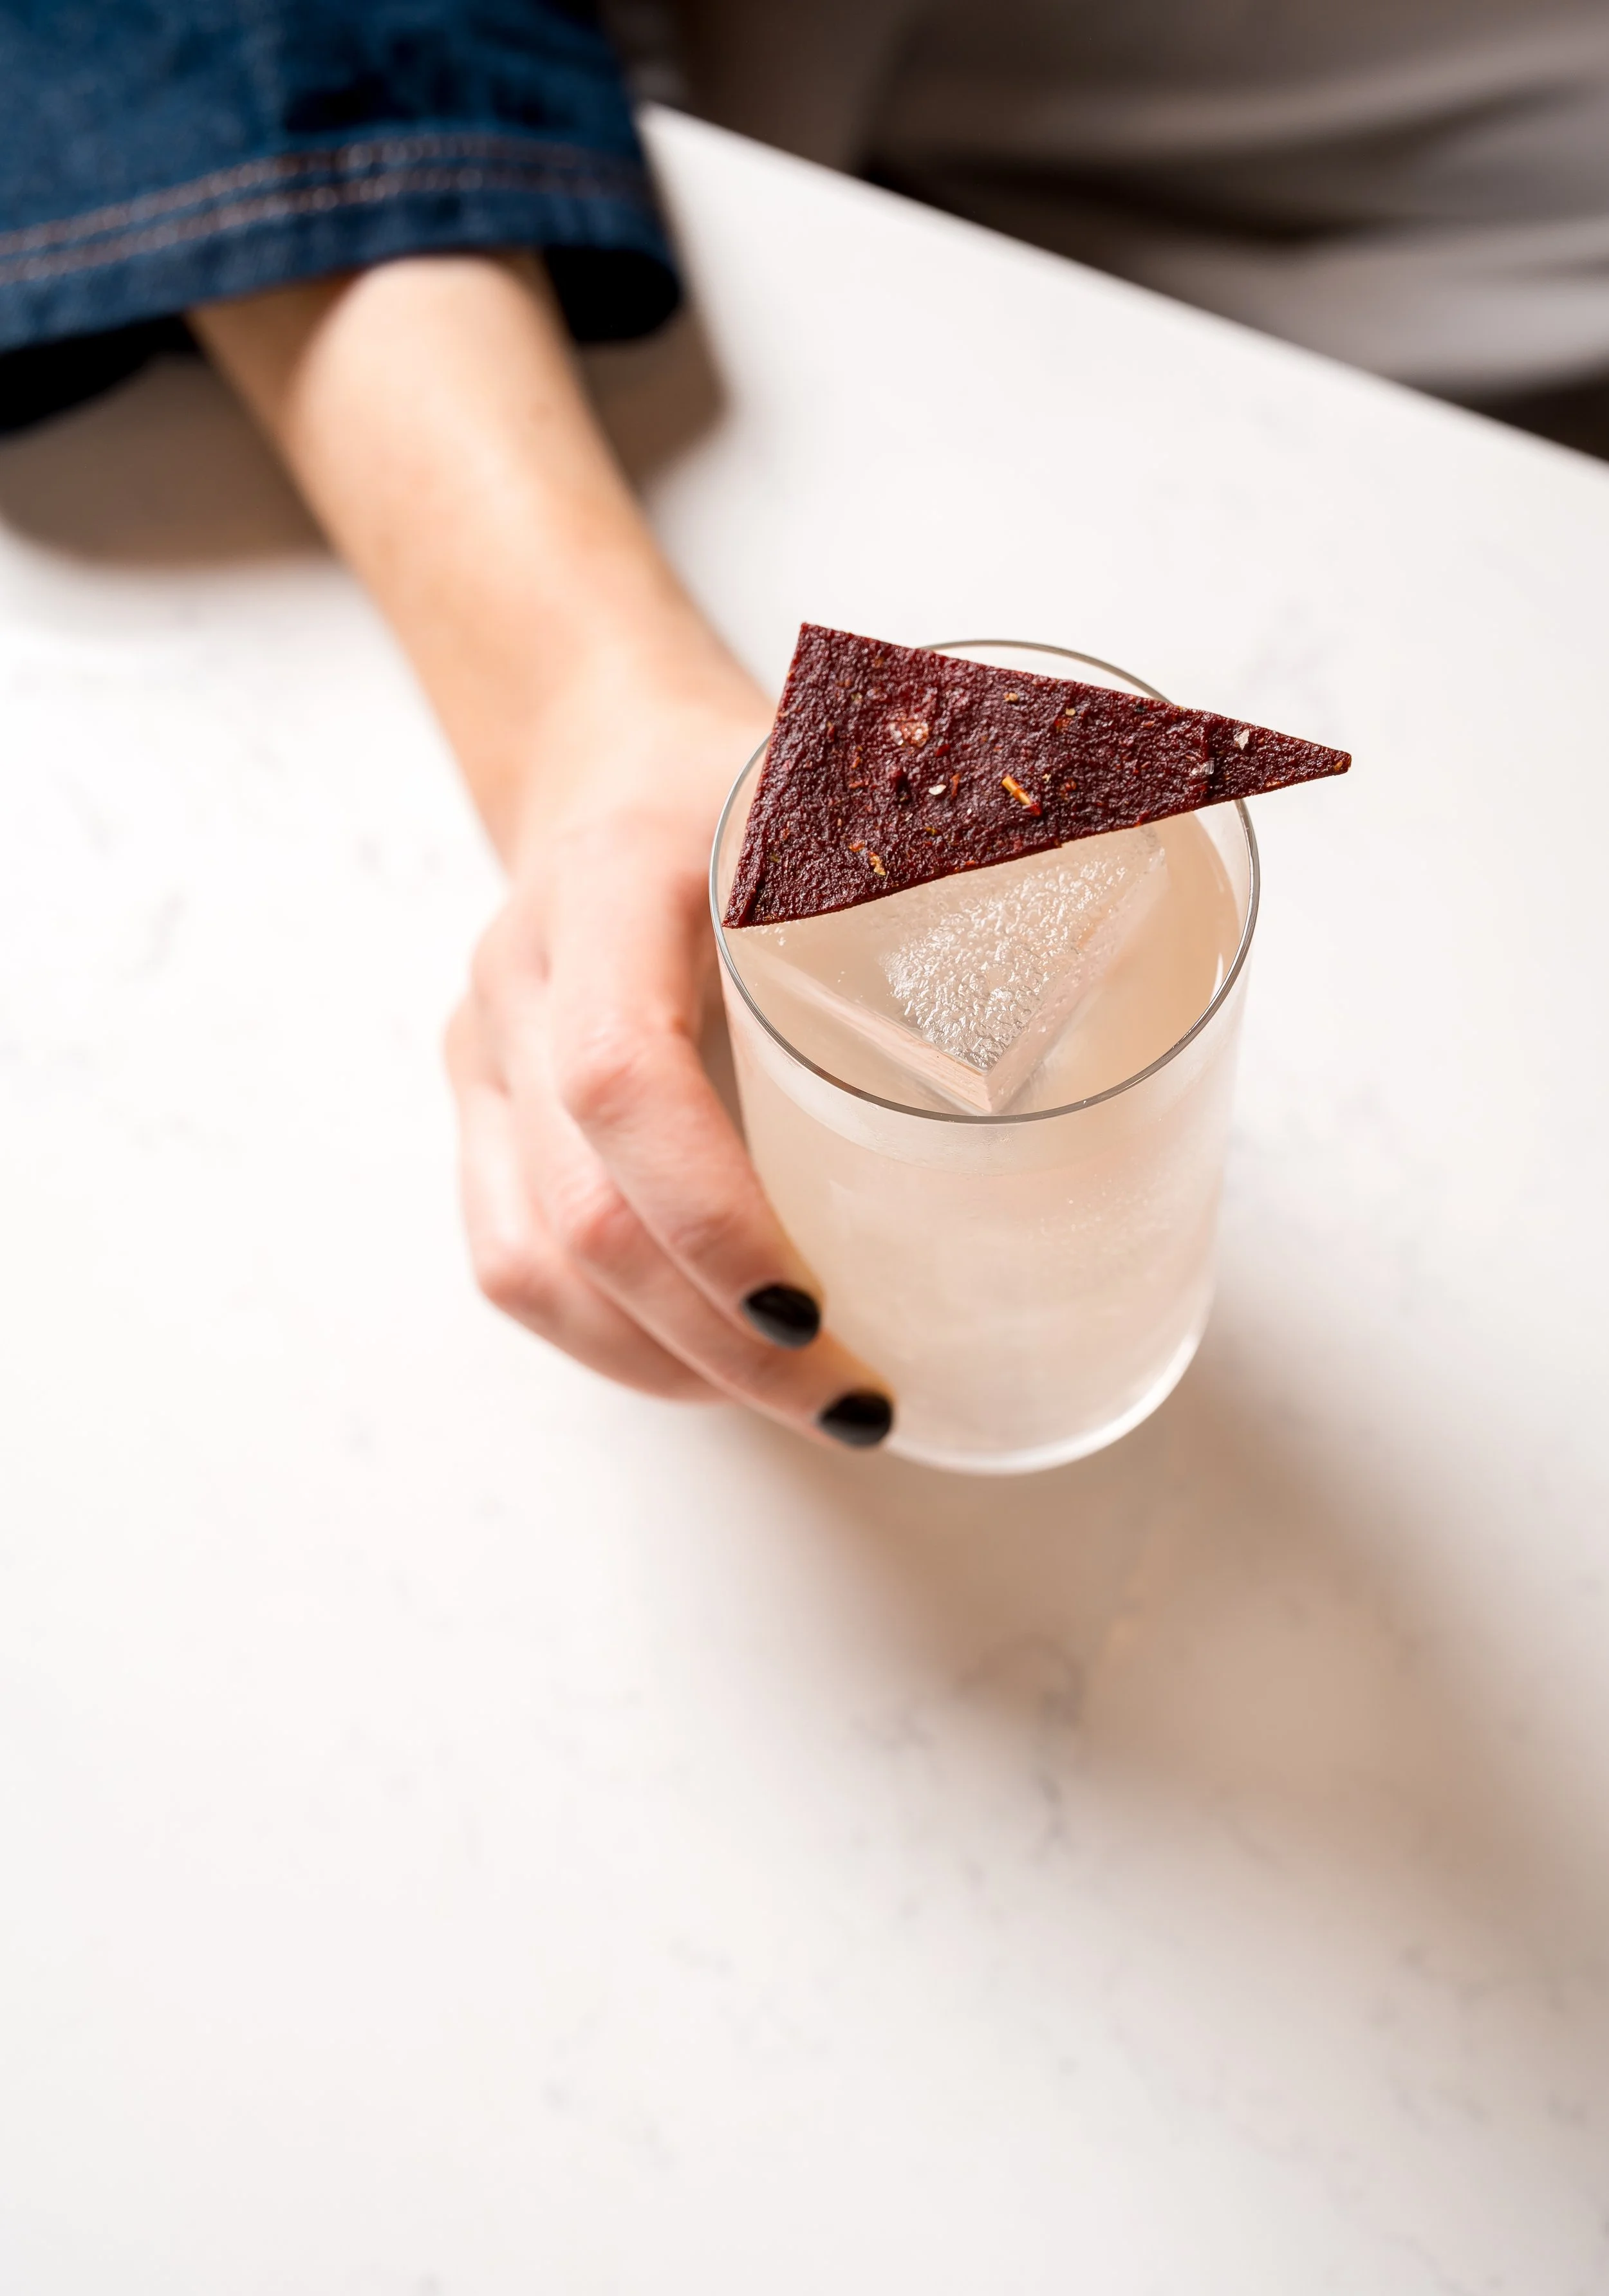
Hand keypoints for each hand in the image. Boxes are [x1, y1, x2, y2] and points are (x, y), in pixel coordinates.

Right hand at [444, 670, 895, 1446]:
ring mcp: (483, 1059)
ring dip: (669, 1368)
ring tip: (807, 1406)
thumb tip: (1161, 823)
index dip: (713, 1215)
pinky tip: (714, 1373)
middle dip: (723, 1344)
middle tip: (861, 1405)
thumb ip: (961, 817)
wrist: (599, 756)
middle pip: (583, 1214)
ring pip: (531, 1266)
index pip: (623, 1078)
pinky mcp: (481, 1118)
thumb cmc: (746, 778)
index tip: (818, 1312)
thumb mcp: (844, 770)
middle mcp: (522, 980)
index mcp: (609, 884)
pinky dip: (616, 1347)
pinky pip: (510, 1265)